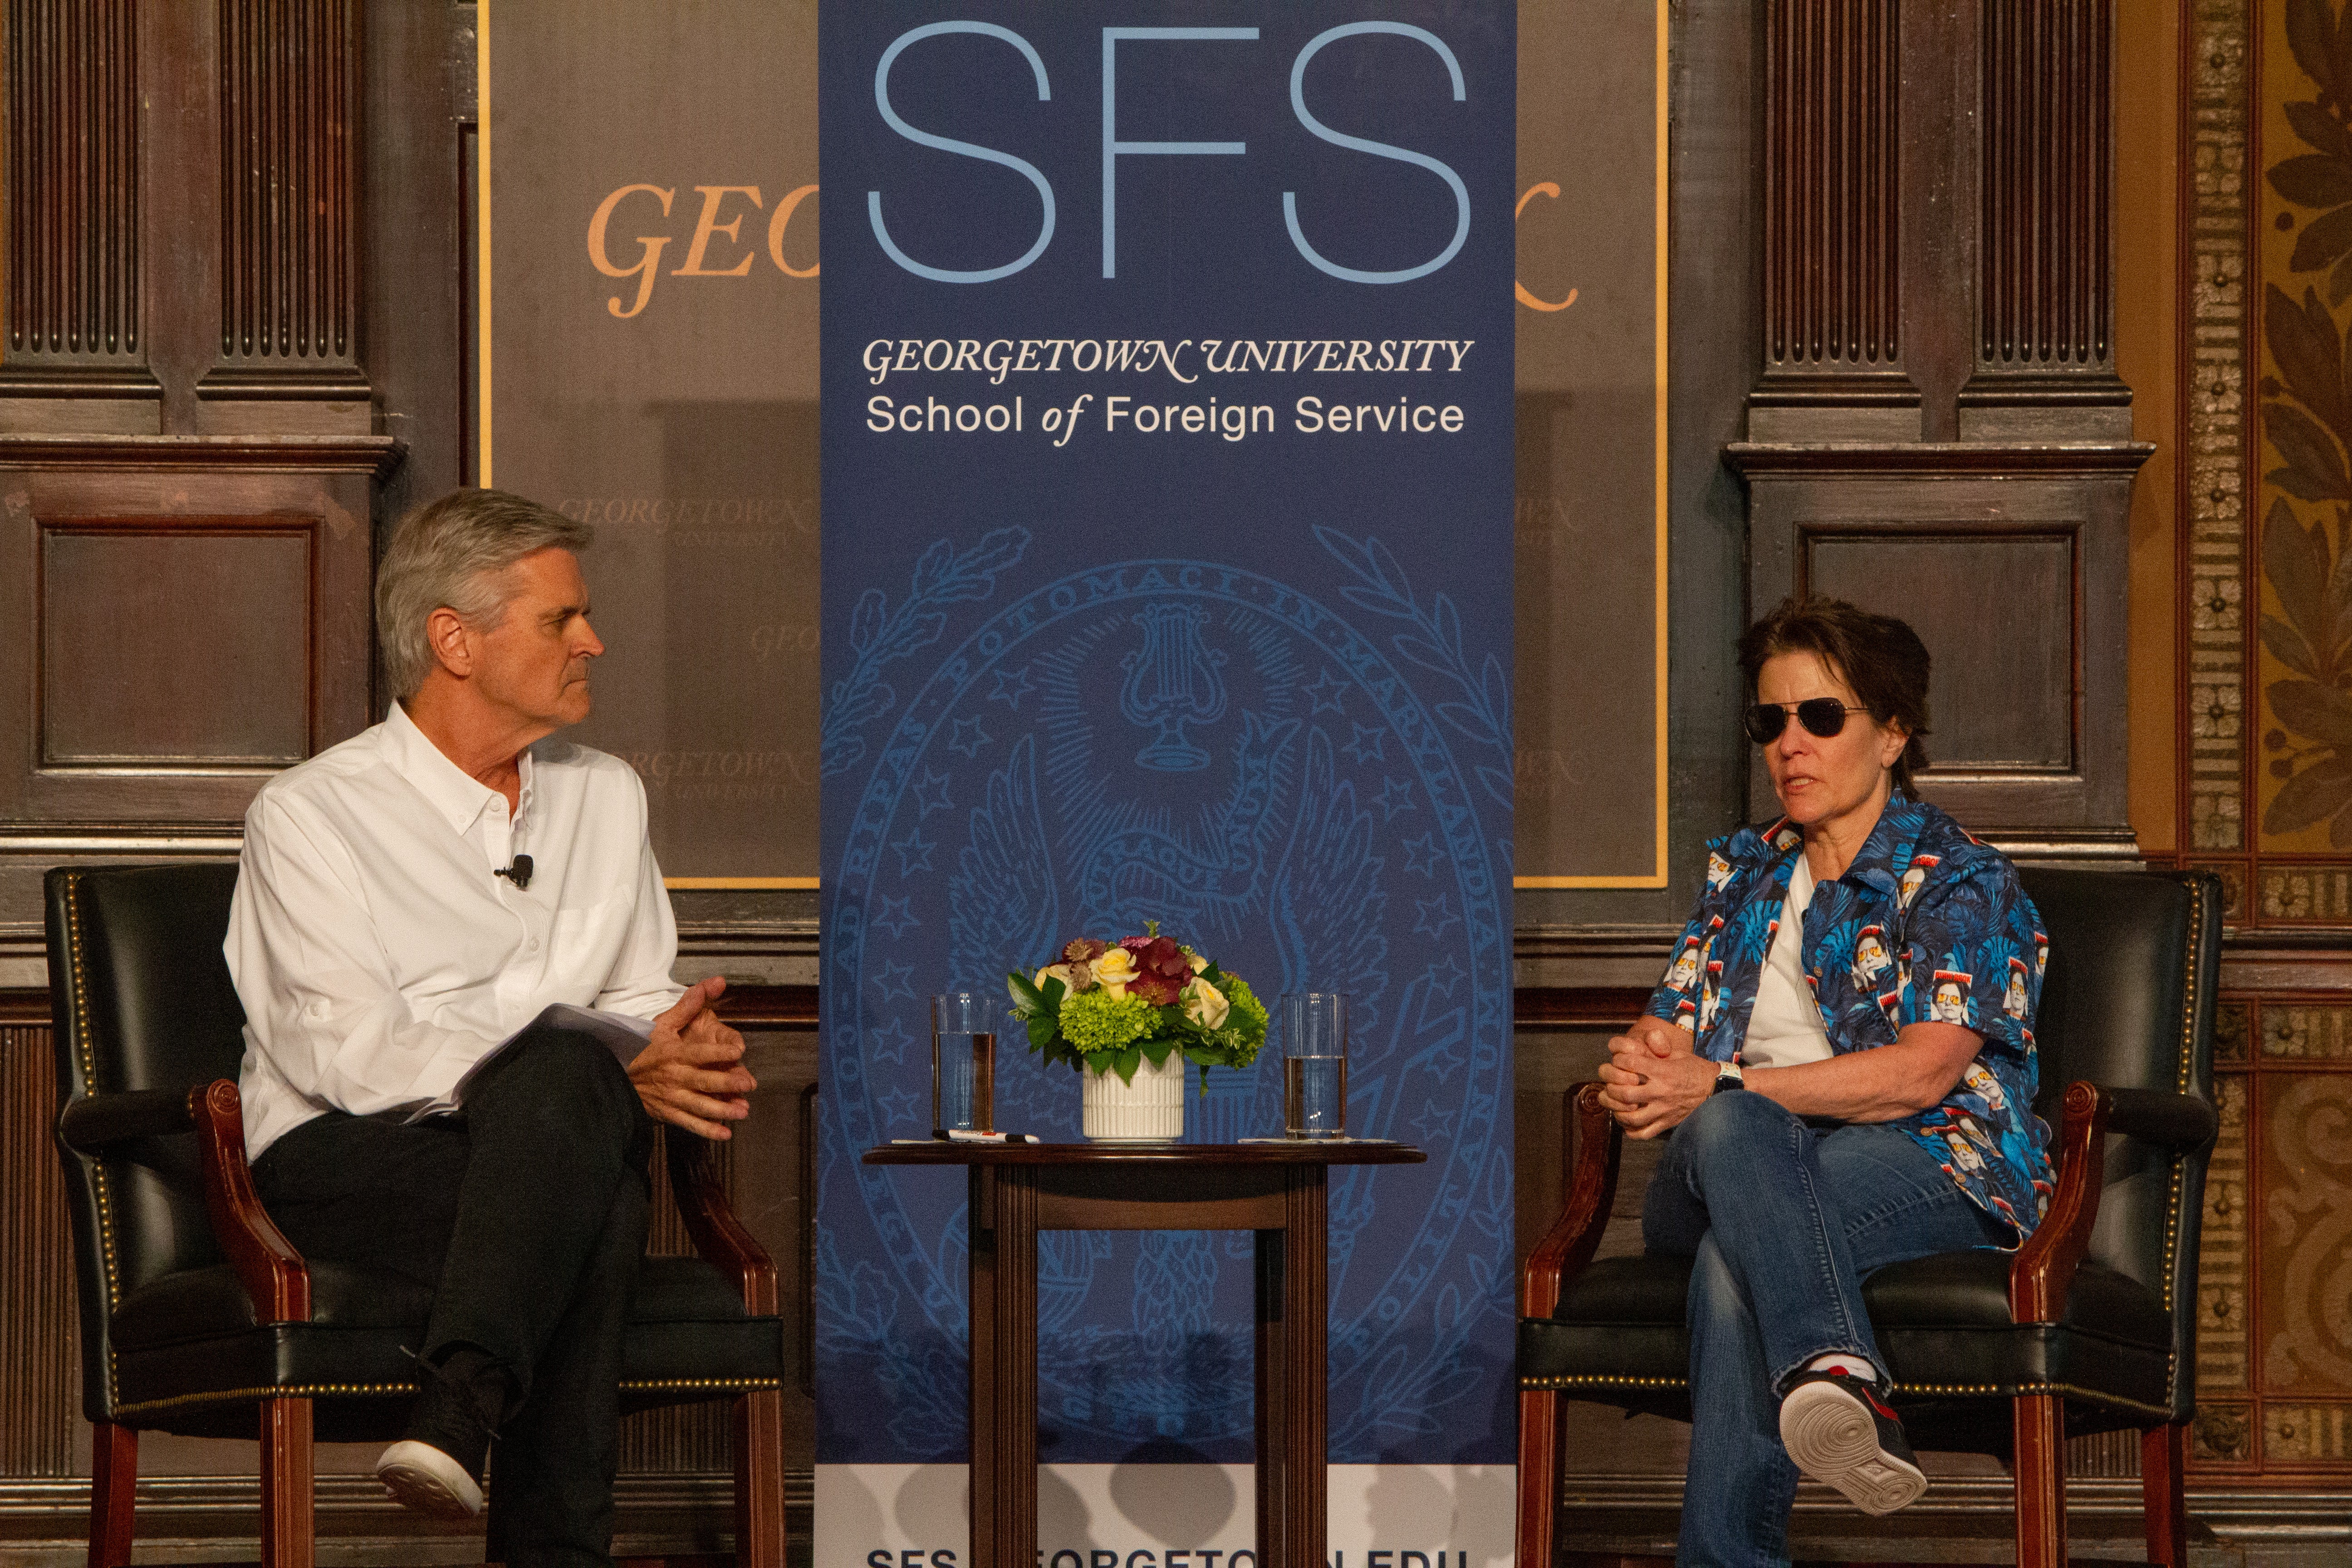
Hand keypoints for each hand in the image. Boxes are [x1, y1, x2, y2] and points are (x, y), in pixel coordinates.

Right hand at [629, 977, 757, 1139]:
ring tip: (743, 1112)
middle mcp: (674, 1076)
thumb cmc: (643, 1047)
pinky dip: (706, 1130)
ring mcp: (670, 1097)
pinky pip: (688, 1123)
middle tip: (748, 1084)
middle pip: (703, 1081)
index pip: (700, 1053)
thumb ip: (690, 1005)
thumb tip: (716, 982)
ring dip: (721, 1110)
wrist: (615, 1074)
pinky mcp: (667, 1112)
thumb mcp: (663, 1023)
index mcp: (674, 1053)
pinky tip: (725, 1134)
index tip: (739, 1051)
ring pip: (699, 1106)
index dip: (719, 1052)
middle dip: (727, 1083)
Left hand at [1595, 1015, 1712, 1138]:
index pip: (1631, 1064)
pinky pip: (1644, 1133)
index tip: (1617, 1060)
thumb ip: (1656, 1050)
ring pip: (1631, 1117)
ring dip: (1617, 1111)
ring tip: (1614, 1104)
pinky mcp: (1668, 1123)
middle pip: (1625, 1093)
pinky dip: (1631, 1130)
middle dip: (1611, 1088)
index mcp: (1663, 1071)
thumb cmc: (1695, 1069)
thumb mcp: (1677, 1054)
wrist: (1717, 1088)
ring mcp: (1664, 1110)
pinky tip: (1627, 1122)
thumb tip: (1637, 1043)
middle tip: (1608, 1084)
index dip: (1619, 1060)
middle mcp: (1661, 1092)